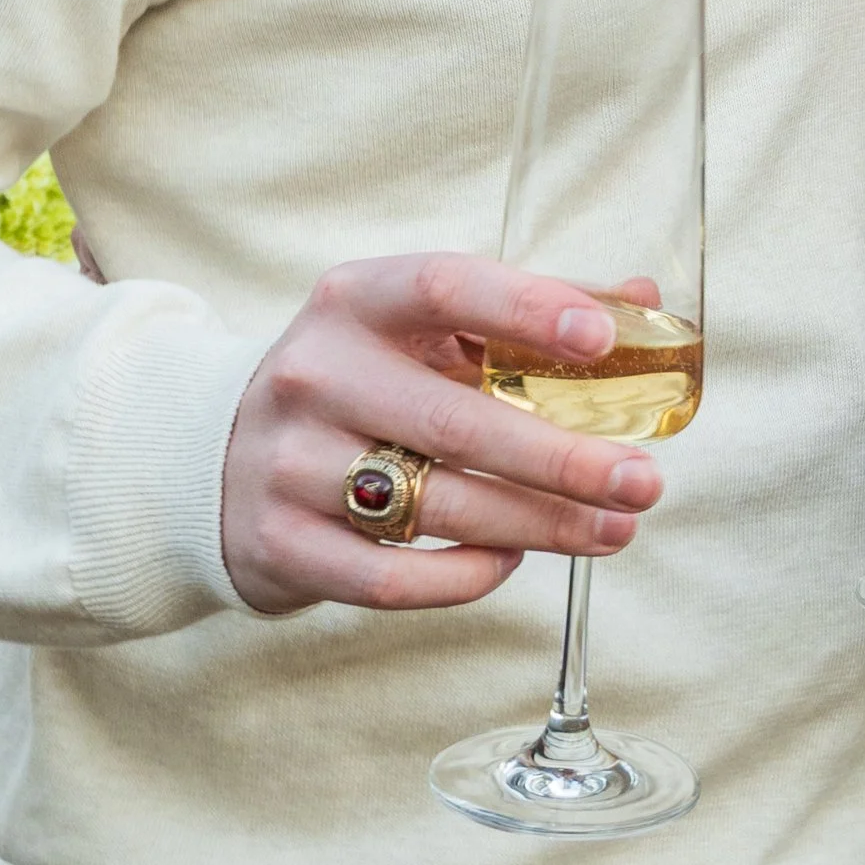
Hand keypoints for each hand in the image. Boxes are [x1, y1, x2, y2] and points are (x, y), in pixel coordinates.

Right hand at [221, 253, 664, 614]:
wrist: (218, 454)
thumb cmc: (360, 380)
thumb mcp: (419, 329)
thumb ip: (525, 314)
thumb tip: (646, 302)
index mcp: (356, 300)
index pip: (445, 287)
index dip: (527, 308)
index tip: (604, 338)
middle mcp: (313, 373)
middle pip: (455, 420)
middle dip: (563, 458)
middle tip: (645, 480)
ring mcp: (289, 463)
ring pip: (434, 504)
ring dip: (539, 524)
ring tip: (614, 529)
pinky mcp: (279, 544)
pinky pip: (388, 576)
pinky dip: (463, 577)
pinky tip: (513, 563)